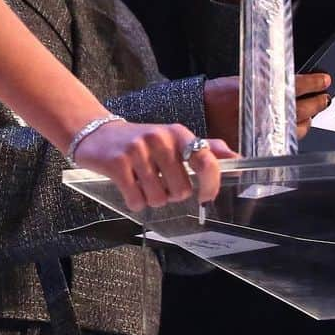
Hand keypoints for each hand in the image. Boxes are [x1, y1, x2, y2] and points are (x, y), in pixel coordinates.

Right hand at [72, 119, 236, 211]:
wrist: (97, 133)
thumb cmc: (141, 141)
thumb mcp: (173, 139)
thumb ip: (205, 149)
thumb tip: (237, 159)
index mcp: (176, 133)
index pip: (205, 161)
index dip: (210, 184)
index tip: (205, 197)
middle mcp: (158, 138)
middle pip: (181, 190)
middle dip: (171, 193)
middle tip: (158, 180)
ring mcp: (136, 150)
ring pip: (158, 198)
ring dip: (151, 198)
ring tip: (141, 182)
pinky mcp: (117, 164)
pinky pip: (136, 200)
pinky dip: (134, 201)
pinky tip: (128, 186)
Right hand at [204, 71, 331, 149]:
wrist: (198, 114)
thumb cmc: (215, 96)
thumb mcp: (242, 78)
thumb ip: (267, 80)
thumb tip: (290, 81)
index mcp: (264, 92)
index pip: (299, 86)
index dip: (314, 82)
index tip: (324, 79)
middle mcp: (269, 113)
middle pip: (304, 108)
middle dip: (318, 102)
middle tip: (325, 97)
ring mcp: (268, 132)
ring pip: (299, 128)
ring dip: (309, 119)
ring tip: (313, 113)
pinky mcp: (263, 146)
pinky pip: (287, 141)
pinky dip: (294, 133)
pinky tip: (297, 127)